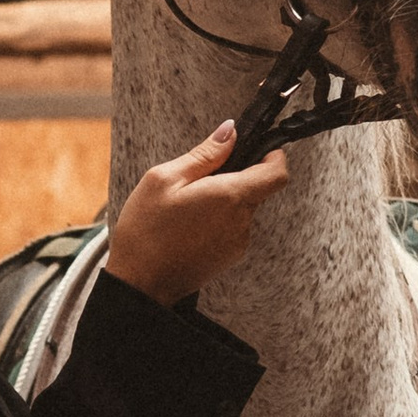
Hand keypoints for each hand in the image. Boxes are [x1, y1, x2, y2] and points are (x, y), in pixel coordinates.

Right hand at [106, 120, 288, 304]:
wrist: (140, 284)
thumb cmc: (145, 231)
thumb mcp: (165, 179)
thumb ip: (204, 154)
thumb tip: (230, 132)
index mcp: (230, 197)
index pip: (277, 173)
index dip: (274, 156)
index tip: (257, 150)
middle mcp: (241, 221)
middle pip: (257, 189)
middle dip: (235, 178)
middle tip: (199, 180)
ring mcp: (238, 243)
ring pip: (243, 209)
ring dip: (223, 201)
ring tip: (187, 208)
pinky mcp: (229, 258)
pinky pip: (233, 229)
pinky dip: (217, 221)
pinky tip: (188, 227)